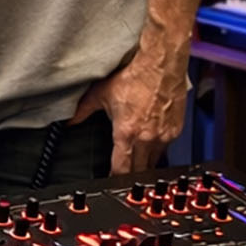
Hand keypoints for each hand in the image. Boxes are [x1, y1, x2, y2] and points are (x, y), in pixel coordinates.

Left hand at [71, 42, 190, 173]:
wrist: (162, 65)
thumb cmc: (135, 76)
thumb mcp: (102, 94)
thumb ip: (83, 110)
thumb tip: (70, 121)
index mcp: (127, 133)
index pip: (121, 169)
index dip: (114, 178)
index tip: (110, 180)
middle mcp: (147, 138)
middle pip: (139, 171)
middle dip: (130, 174)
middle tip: (123, 173)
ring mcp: (164, 136)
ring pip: (154, 162)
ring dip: (144, 163)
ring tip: (136, 159)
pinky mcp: (176, 130)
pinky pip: (165, 148)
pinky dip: (157, 149)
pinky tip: (149, 142)